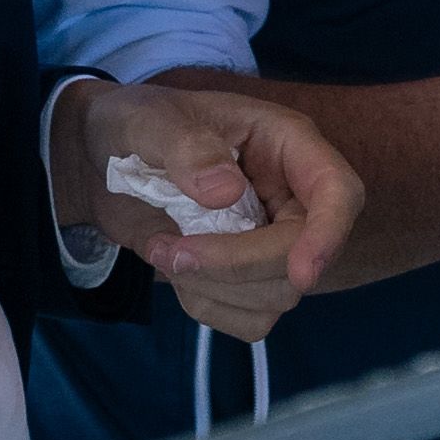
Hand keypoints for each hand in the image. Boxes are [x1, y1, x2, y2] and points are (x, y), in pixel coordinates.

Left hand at [53, 76, 361, 341]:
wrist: (101, 159)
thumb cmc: (134, 124)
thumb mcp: (148, 120)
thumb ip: (185, 147)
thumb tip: (227, 193)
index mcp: (286, 145)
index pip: (338, 192)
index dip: (329, 235)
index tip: (301, 272)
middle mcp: (292, 196)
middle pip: (301, 257)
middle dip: (236, 266)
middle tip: (167, 252)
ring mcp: (272, 242)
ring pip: (277, 295)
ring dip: (213, 288)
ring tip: (160, 249)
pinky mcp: (248, 279)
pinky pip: (250, 319)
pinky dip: (207, 307)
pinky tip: (175, 273)